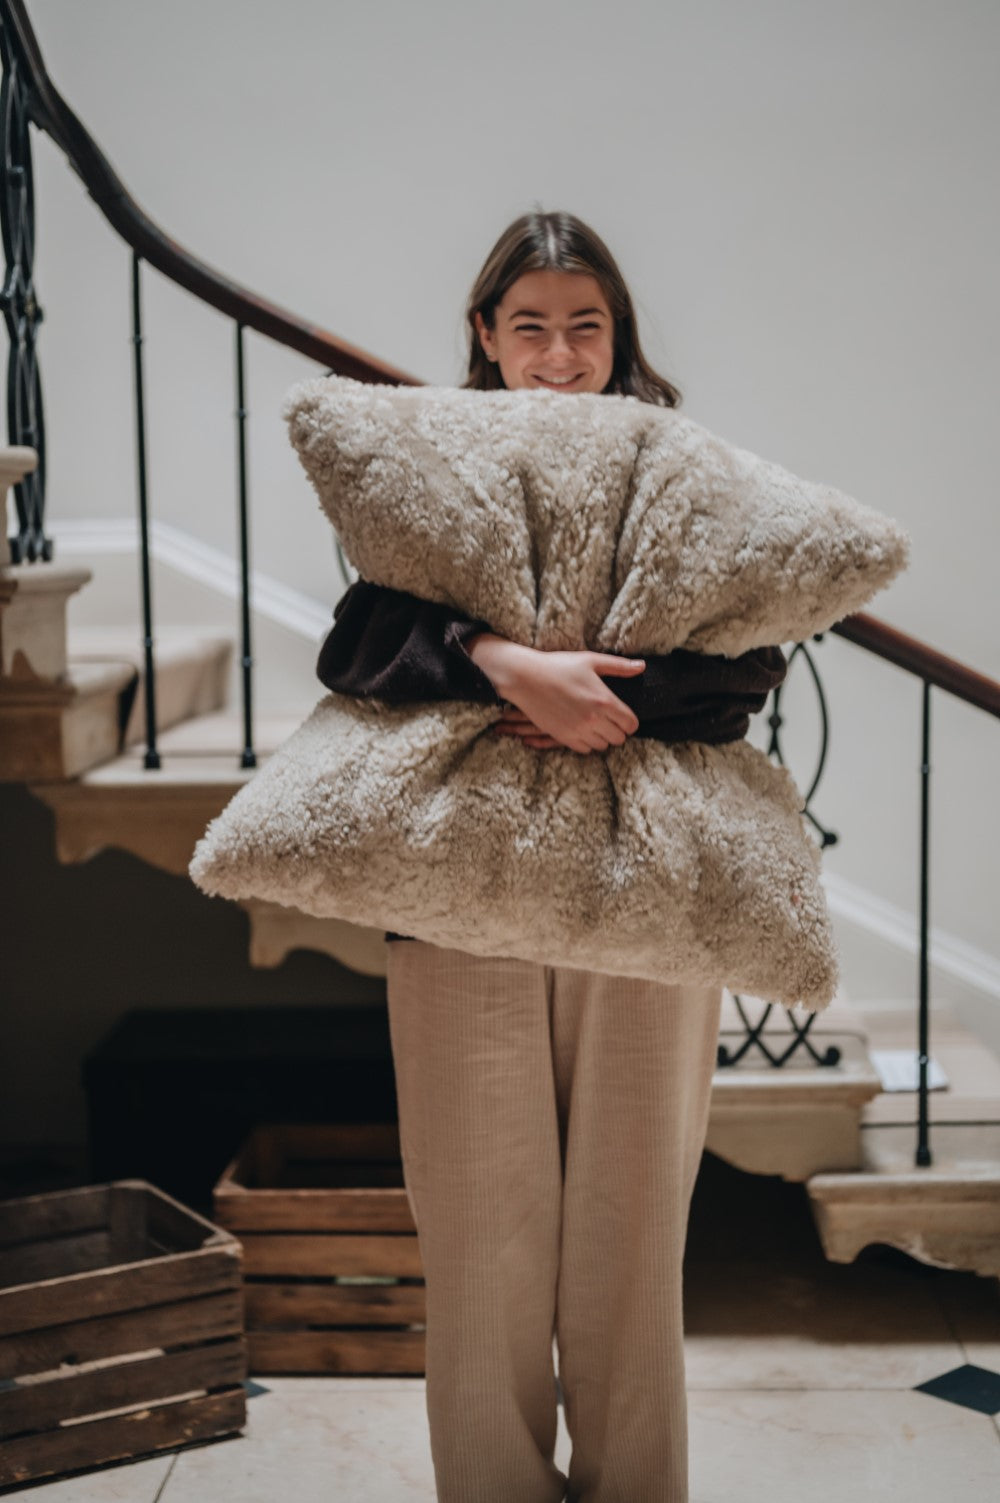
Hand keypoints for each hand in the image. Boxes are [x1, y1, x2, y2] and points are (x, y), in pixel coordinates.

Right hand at [468, 634, 644, 753]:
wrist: (526, 678)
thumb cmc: (558, 666)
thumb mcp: (590, 661)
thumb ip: (619, 666)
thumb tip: (642, 667)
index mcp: (604, 700)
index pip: (631, 724)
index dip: (630, 721)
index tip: (623, 716)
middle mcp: (593, 719)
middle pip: (619, 738)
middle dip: (617, 730)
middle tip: (609, 720)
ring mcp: (578, 730)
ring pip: (602, 746)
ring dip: (602, 737)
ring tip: (595, 724)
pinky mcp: (563, 737)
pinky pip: (584, 749)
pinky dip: (587, 742)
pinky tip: (582, 730)